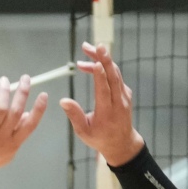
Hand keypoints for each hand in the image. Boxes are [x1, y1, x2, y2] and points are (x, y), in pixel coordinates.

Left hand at [0, 74, 48, 187]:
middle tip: (25, 78)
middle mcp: (1, 139)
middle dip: (22, 92)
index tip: (43, 94)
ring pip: (0, 109)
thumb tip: (27, 114)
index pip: (30, 125)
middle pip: (15, 112)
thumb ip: (17, 134)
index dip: (38, 109)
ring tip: (4, 80)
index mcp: (13, 143)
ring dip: (4, 91)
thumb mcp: (7, 151)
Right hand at [59, 42, 144, 168]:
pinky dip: (105, 67)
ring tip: (86, 49)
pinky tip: (93, 63)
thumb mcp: (83, 132)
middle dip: (103, 59)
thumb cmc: (99, 138)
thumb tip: (63, 101)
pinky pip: (115, 75)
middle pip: (113, 76)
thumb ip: (74, 115)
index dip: (100, 76)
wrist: (121, 142)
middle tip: (92, 46)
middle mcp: (118, 101)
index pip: (104, 90)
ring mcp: (124, 95)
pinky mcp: (125, 92)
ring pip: (115, 73)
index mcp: (107, 112)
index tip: (95, 62)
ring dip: (102, 59)